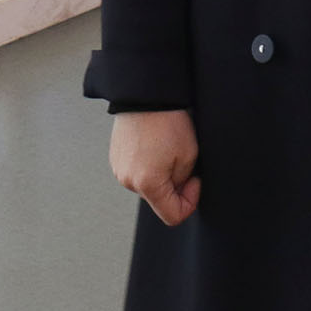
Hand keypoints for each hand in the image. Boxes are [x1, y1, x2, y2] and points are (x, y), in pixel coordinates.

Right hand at [111, 110, 201, 225]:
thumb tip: (176, 189)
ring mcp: (119, 170)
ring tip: (166, 149)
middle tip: (182, 161)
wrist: (145, 94)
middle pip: (159, 201)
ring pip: (148, 187)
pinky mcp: (116, 159)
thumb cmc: (168, 121)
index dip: (190, 202)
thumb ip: (182, 182)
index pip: (172, 216)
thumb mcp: (189, 156)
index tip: (194, 181)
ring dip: (161, 176)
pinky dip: (148, 166)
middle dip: (175, 186)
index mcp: (147, 184)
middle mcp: (128, 181)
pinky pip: (137, 173)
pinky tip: (154, 146)